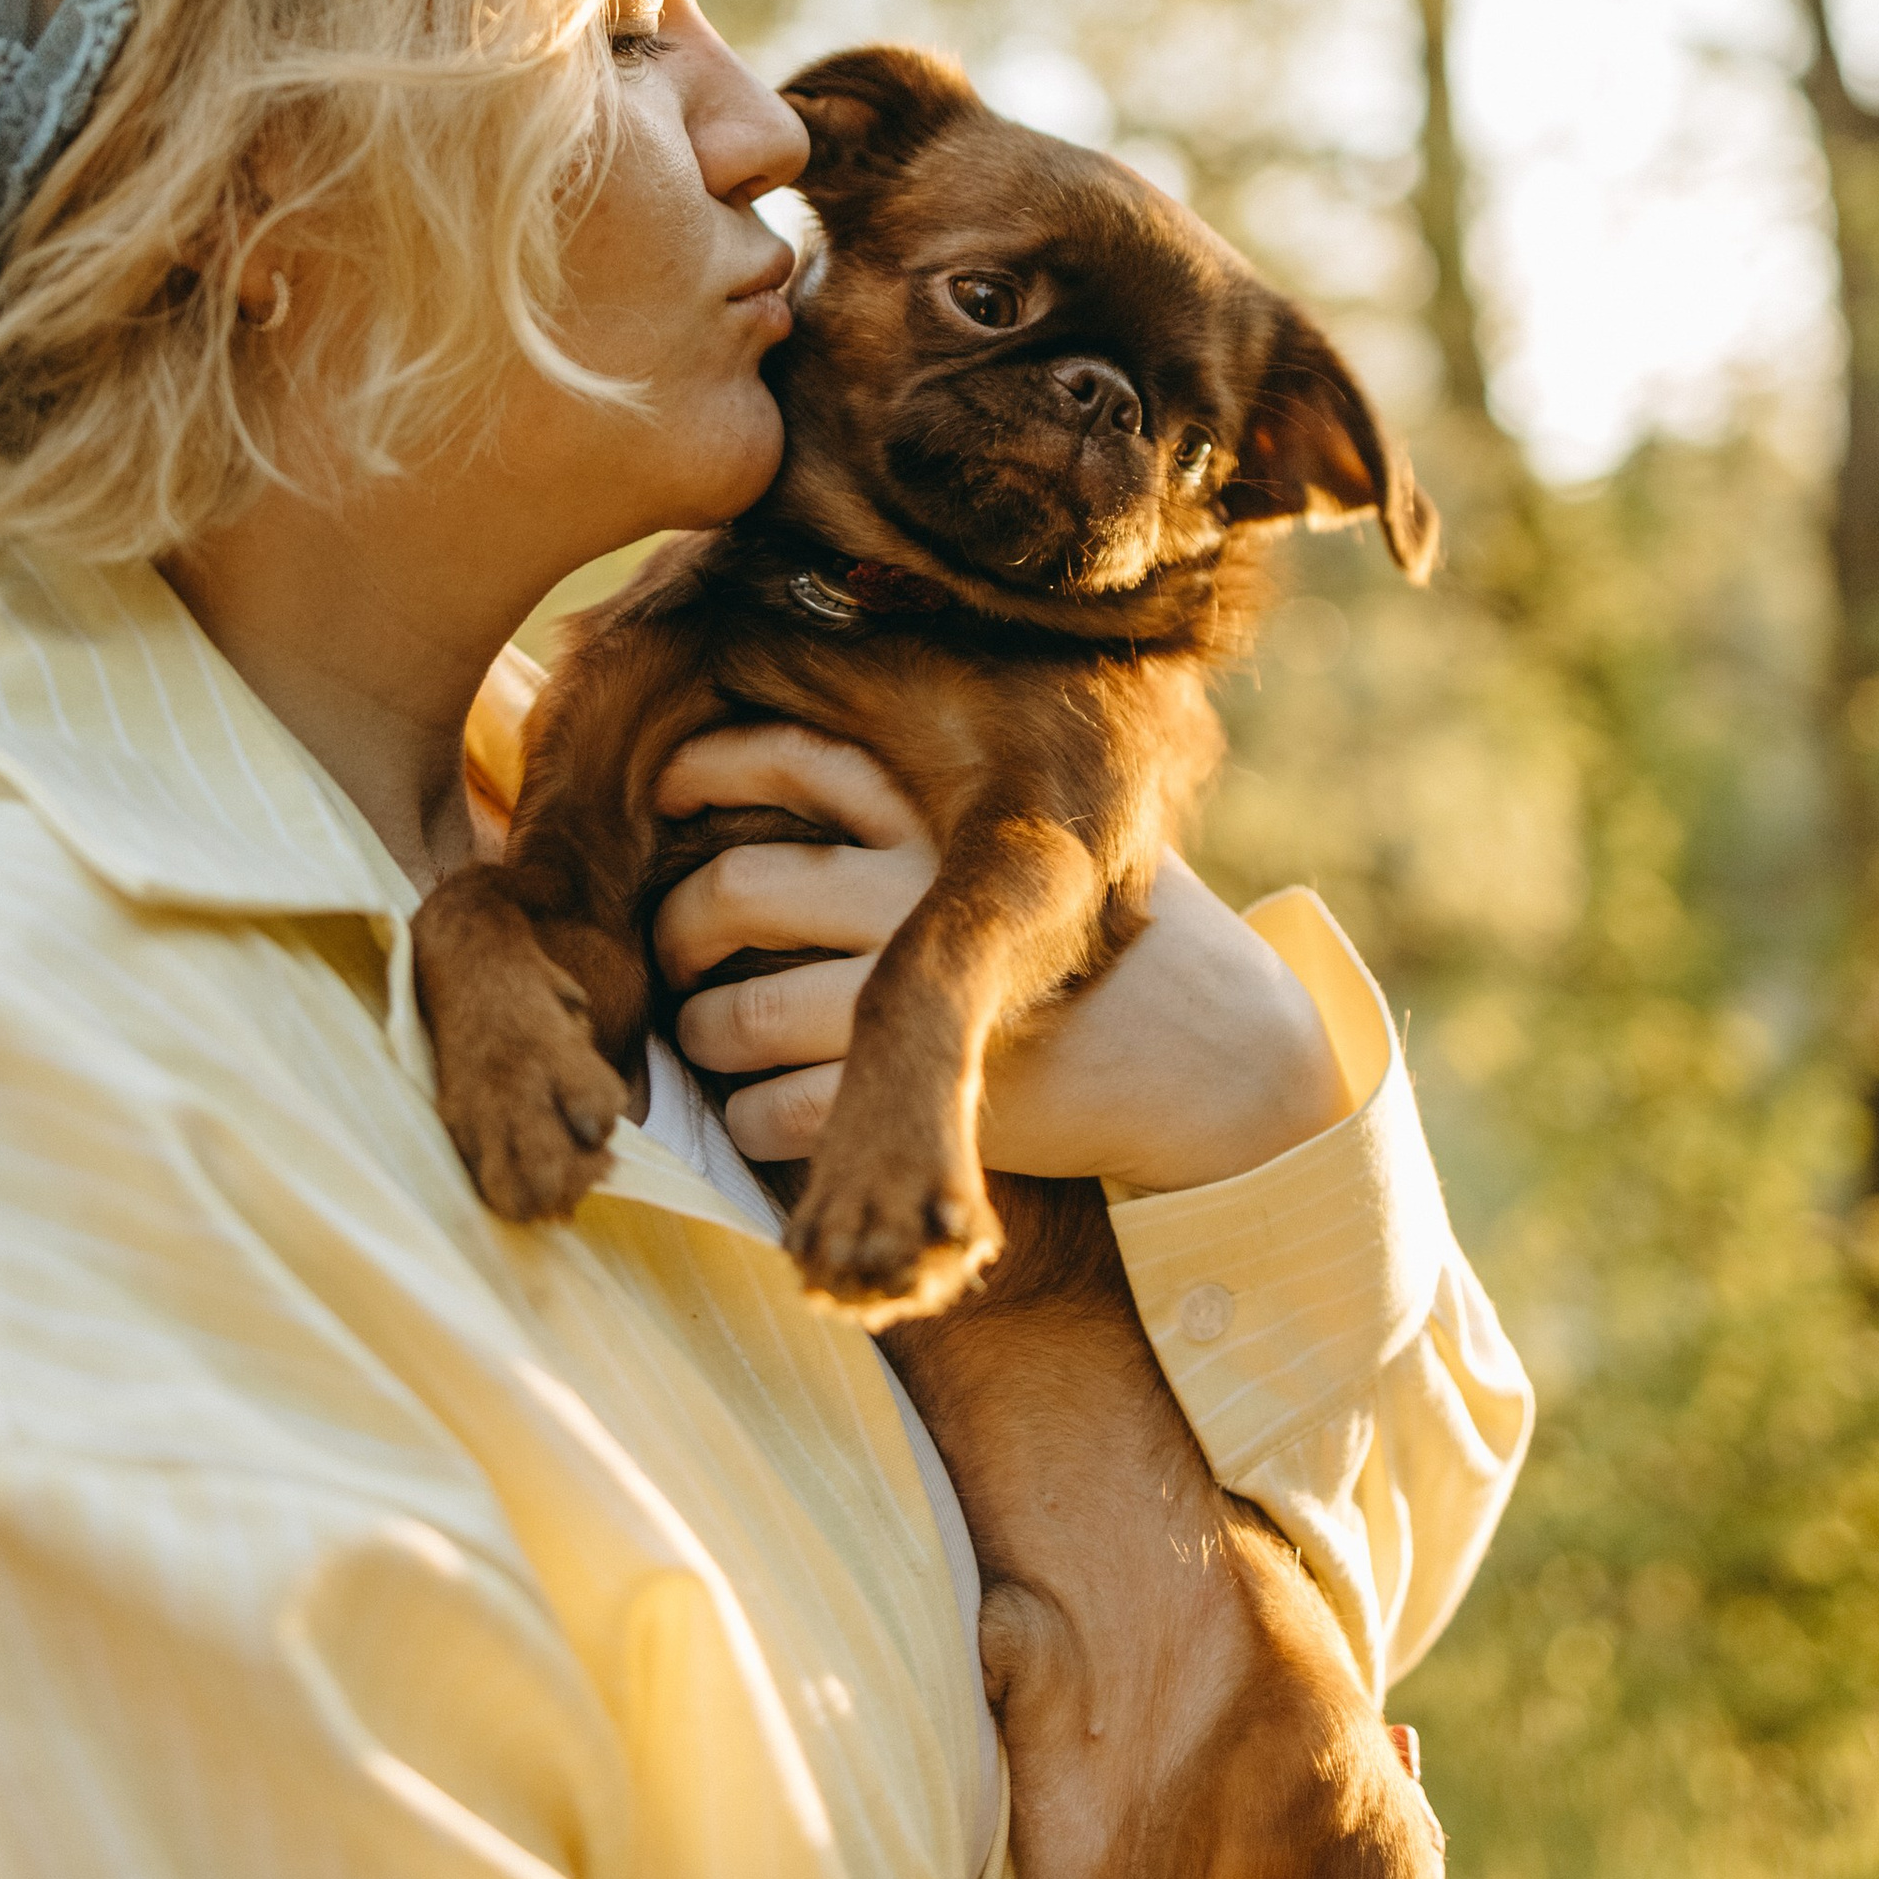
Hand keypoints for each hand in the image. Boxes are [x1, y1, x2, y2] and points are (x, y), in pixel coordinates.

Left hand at [651, 727, 1348, 1188]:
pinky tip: (762, 1115)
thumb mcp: (1035, 832)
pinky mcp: (931, 1094)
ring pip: (738, 1014)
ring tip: (708, 1034)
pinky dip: (747, 1121)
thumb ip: (928, 806)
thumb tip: (781, 792)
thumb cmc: (1099, 937)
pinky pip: (778, 1111)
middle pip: (735, 890)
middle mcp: (926, 887)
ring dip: (698, 1033)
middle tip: (672, 948)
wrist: (1212, 1052)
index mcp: (951, 810)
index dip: (706, 770)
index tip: (666, 794)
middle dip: (674, 927)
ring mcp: (927, 994)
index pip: (794, 758)